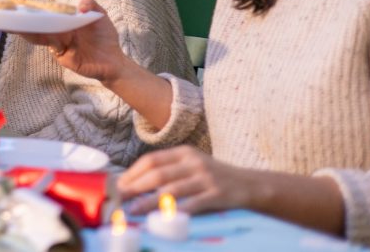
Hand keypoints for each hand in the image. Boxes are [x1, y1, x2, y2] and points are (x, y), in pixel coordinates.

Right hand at [21, 0, 128, 82]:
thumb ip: (91, 4)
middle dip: (24, 19)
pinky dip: (39, 39)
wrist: (114, 61)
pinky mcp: (62, 56)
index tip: (20, 2)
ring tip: (12, 24)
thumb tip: (79, 4)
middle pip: (40, 24)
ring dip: (26, 29)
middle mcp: (59, 32)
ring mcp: (59, 44)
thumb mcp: (100, 16)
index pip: (48, 13)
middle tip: (9, 11)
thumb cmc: (105, 37)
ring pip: (40, 35)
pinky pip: (50, 46)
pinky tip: (30, 34)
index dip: (34, 8)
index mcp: (66, 21)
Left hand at [118, 145, 255, 215]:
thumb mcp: (192, 165)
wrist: (250, 185)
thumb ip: (169, 170)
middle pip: (158, 174)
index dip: (133, 173)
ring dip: (149, 201)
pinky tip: (162, 218)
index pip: (151, 160)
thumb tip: (135, 184)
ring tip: (134, 210)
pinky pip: (192, 205)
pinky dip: (175, 211)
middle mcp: (193, 162)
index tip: (119, 185)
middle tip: (120, 198)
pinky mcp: (216, 195)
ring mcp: (206, 178)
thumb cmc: (214, 177)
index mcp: (184, 152)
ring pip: (171, 190)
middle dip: (135, 186)